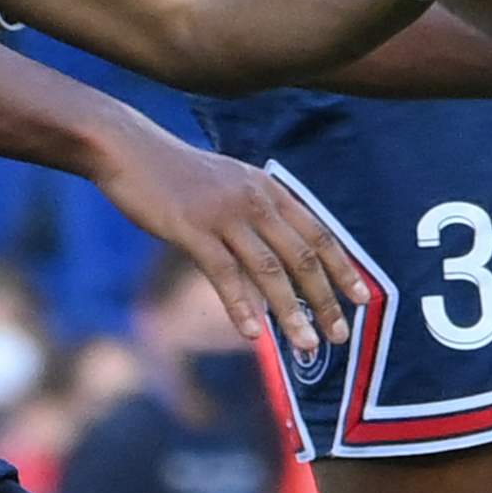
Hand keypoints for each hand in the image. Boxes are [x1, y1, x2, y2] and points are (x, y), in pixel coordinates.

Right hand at [96, 127, 372, 358]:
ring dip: (292, 312)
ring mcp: (223, 214)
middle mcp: (255, 200)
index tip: (363, 298)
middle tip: (341, 334)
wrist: (128, 148)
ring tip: (307, 345)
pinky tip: (253, 334)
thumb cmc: (177, 172)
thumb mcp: (230, 182)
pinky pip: (224, 273)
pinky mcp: (190, 228)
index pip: (318, 233)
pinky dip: (241, 306)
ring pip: (269, 270)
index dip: (343, 268)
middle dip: (326, 299)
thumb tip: (280, 248)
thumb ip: (257, 210)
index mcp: (269, 189)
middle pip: (301, 256)